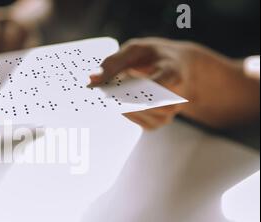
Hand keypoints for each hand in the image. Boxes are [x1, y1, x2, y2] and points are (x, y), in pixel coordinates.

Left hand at [90, 38, 258, 129]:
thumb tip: (92, 78)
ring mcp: (167, 113)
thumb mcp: (136, 49)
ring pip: (142, 116)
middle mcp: (174, 96)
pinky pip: (139, 122)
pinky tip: (117, 105)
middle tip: (104, 98)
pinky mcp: (158, 122)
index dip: (133, 92)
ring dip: (123, 108)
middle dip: (124, 102)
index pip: (156, 87)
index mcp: (172, 73)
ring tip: (110, 98)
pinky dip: (125, 114)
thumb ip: (114, 62)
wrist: (178, 67)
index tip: (112, 92)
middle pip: (148, 106)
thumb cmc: (154, 56)